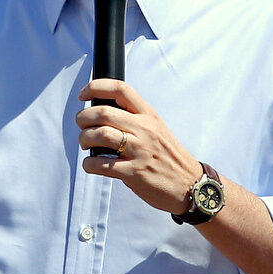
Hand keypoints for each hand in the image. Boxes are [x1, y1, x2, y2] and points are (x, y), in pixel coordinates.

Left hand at [77, 79, 197, 214]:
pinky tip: (91, 164)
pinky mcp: (134, 173)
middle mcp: (144, 130)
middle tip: (82, 125)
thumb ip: (134, 119)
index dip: (96, 87)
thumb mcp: (157, 129)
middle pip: (103, 112)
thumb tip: (102, 113)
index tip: (83, 95)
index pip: (121, 90)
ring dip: (84, 139)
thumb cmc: (169, 157)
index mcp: (148, 116)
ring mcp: (139, 151)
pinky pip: (101, 164)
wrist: (190, 185)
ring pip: (100, 135)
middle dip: (83, 118)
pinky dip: (89, 164)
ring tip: (86, 145)